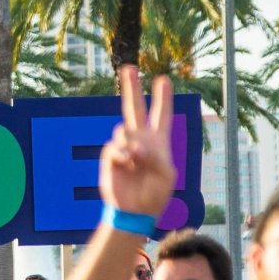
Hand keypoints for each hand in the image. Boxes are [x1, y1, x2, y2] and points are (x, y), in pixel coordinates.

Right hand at [98, 67, 176, 216]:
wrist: (136, 211)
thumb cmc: (155, 193)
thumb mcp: (167, 174)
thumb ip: (155, 155)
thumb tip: (136, 146)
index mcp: (158, 142)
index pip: (162, 115)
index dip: (163, 98)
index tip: (163, 80)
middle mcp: (140, 140)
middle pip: (136, 108)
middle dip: (133, 88)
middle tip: (129, 69)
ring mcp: (124, 147)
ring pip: (123, 129)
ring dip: (132, 142)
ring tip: (136, 160)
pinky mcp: (111, 157)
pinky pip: (114, 147)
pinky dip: (122, 154)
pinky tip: (127, 164)